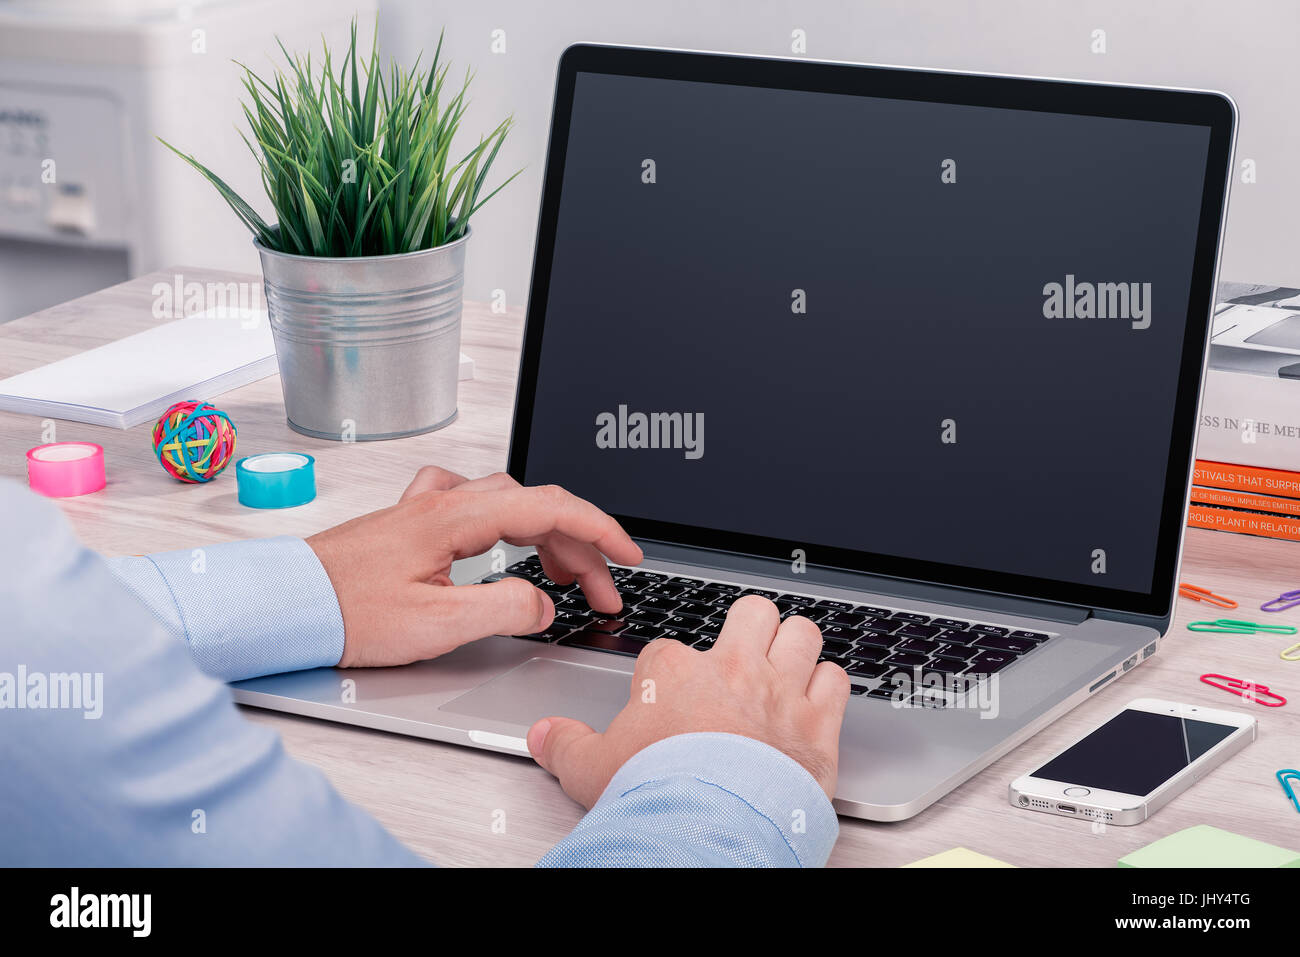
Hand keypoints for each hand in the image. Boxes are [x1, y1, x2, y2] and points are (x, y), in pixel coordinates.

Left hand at [306, 467, 642, 667]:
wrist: (283, 605)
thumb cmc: (343, 612)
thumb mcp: (436, 625)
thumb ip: (502, 611)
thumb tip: (543, 605)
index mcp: (456, 517)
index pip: (551, 508)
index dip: (600, 531)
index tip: (628, 556)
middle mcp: (444, 503)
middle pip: (536, 507)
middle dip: (581, 548)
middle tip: (601, 592)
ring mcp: (426, 510)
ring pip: (508, 503)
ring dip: (546, 535)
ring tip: (564, 574)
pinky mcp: (410, 525)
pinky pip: (470, 502)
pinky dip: (501, 519)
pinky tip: (497, 535)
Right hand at [526, 595, 849, 806]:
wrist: (709, 827)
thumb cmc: (655, 795)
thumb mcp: (590, 770)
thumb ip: (564, 745)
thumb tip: (542, 735)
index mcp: (675, 672)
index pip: (670, 648)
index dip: (670, 670)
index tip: (671, 695)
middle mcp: (732, 670)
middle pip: (751, 613)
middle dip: (750, 629)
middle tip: (743, 653)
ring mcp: (779, 692)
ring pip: (801, 633)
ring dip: (796, 648)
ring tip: (786, 667)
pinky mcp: (817, 724)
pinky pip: (836, 680)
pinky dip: (828, 688)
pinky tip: (817, 701)